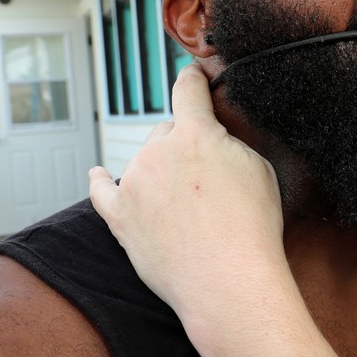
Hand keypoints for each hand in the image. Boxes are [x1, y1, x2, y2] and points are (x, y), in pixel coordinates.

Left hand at [88, 64, 284, 319]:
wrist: (228, 280)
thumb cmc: (252, 228)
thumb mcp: (259, 168)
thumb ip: (230, 143)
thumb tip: (214, 138)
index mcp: (195, 134)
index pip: (188, 89)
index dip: (192, 79)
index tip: (192, 75)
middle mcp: (157, 151)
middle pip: (167, 131)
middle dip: (185, 144)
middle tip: (209, 176)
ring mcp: (133, 183)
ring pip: (145, 162)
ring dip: (161, 171)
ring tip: (189, 204)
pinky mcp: (119, 216)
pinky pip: (102, 190)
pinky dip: (100, 180)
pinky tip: (97, 173)